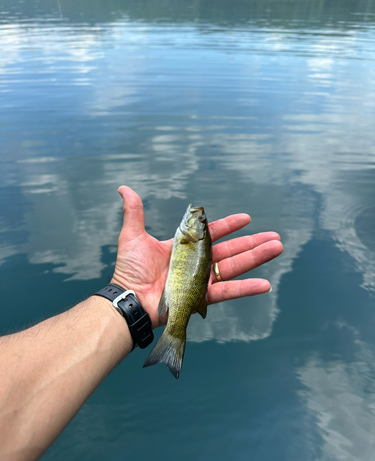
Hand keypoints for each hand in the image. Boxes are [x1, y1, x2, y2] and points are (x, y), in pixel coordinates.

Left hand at [111, 186, 282, 328]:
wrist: (129, 298)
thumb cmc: (130, 269)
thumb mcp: (133, 236)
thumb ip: (135, 212)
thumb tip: (124, 187)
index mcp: (186, 247)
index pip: (213, 233)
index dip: (230, 225)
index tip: (247, 218)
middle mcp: (197, 262)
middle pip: (231, 250)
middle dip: (253, 242)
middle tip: (275, 236)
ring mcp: (202, 280)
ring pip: (235, 267)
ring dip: (257, 258)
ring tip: (277, 248)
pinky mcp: (203, 298)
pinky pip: (229, 291)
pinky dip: (247, 288)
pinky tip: (266, 284)